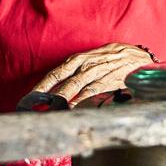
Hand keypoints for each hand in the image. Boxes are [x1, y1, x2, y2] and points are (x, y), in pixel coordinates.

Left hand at [29, 43, 153, 106]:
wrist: (137, 57)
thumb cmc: (112, 59)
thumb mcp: (91, 61)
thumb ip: (76, 74)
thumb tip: (60, 92)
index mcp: (77, 60)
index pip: (54, 73)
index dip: (40, 86)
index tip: (28, 98)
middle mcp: (83, 64)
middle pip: (59, 78)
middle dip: (44, 92)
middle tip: (31, 105)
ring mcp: (95, 71)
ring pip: (73, 84)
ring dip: (60, 97)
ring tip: (47, 108)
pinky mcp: (108, 79)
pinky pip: (92, 90)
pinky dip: (82, 99)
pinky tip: (73, 107)